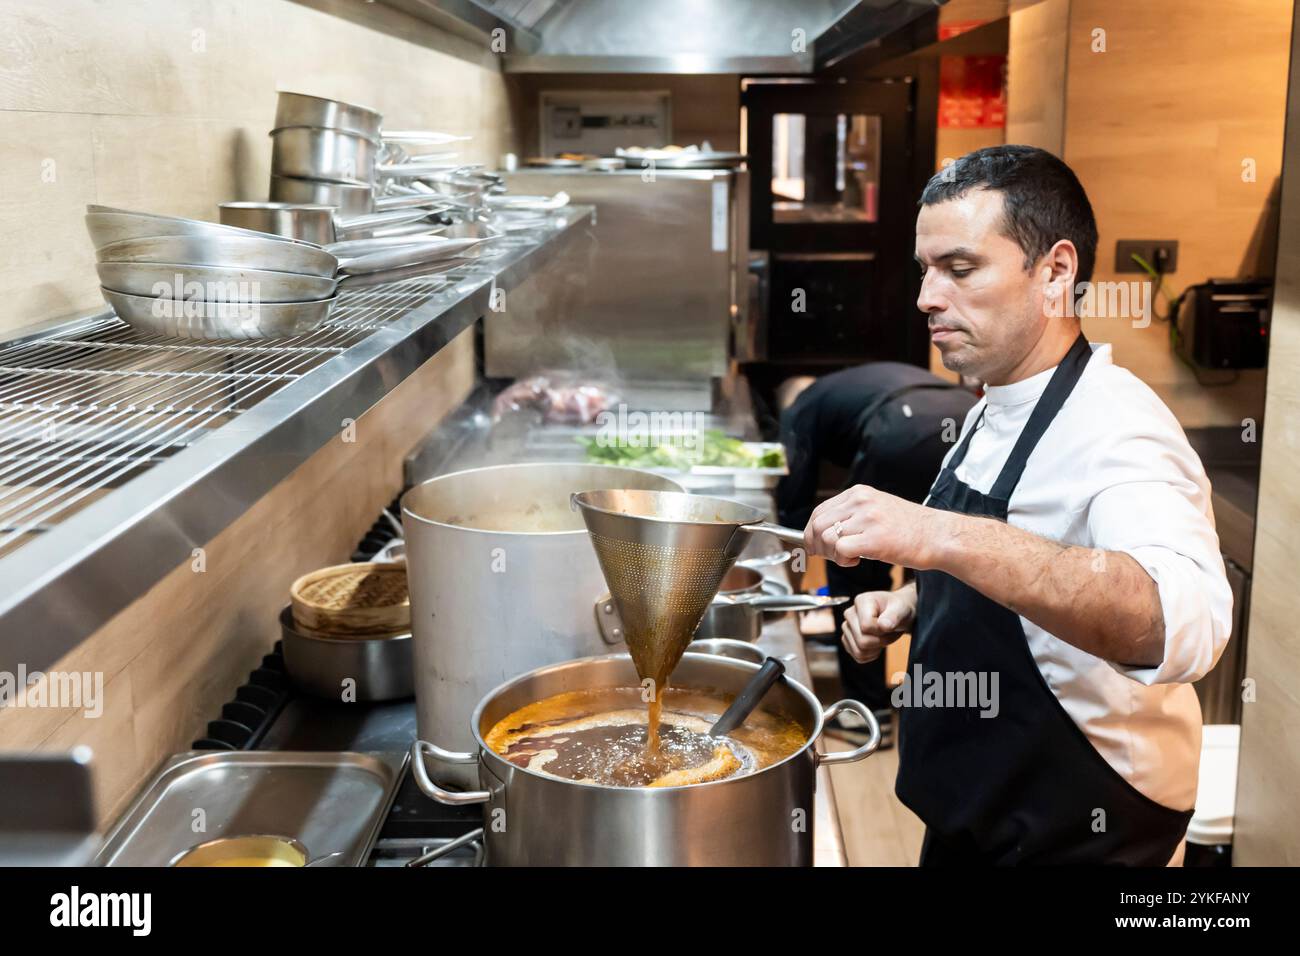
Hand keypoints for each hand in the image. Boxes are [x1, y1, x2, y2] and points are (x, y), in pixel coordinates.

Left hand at [804, 484, 943, 569]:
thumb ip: (852, 515)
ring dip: (831, 555)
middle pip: (818, 524)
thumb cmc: (910, 528)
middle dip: (817, 546)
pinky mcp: (875, 539)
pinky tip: (857, 561)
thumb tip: (822, 531)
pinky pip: (841, 550)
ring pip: (826, 537)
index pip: (819, 511)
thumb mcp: (877, 510)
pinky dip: (843, 560)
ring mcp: (868, 519)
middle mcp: (861, 501)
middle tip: (831, 557)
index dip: (812, 533)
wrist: (939, 536)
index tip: (816, 546)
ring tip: (849, 558)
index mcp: (859, 493)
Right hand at [842, 587, 915, 663]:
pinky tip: (877, 644)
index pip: (866, 626)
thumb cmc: (899, 609)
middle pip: (862, 641)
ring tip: (884, 637)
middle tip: (891, 632)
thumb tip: (883, 626)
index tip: (891, 625)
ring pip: (859, 651)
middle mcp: (850, 614)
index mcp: (861, 602)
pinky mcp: (848, 640)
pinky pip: (858, 656)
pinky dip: (871, 655)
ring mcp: (847, 627)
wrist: (897, 614)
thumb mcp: (902, 608)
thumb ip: (894, 616)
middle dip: (882, 641)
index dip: (882, 631)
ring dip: (876, 648)